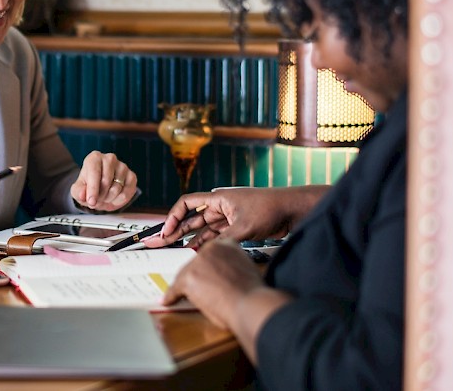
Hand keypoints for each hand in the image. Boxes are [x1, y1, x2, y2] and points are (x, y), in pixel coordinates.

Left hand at [69, 151, 137, 210]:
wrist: (100, 189)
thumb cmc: (88, 186)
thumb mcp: (78, 190)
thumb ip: (78, 192)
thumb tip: (82, 195)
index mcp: (94, 158)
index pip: (94, 172)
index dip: (92, 189)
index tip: (91, 202)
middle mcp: (109, 159)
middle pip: (106, 181)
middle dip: (100, 196)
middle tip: (96, 202)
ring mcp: (122, 166)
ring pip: (117, 188)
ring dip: (109, 199)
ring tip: (104, 199)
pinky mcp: (132, 175)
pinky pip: (128, 191)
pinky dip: (120, 200)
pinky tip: (113, 199)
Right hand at [143, 186, 326, 248]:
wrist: (292, 210)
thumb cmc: (270, 209)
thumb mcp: (244, 227)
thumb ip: (223, 240)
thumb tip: (206, 253)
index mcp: (218, 199)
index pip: (187, 203)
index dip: (173, 217)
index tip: (166, 232)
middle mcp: (220, 206)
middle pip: (191, 218)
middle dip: (175, 230)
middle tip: (159, 242)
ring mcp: (228, 217)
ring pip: (202, 228)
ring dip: (189, 238)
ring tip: (174, 250)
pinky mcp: (236, 226)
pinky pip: (214, 235)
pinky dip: (205, 243)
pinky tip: (196, 251)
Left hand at [160, 238, 292, 363]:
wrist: (250, 304)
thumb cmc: (252, 294)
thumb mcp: (245, 270)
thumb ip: (232, 267)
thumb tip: (221, 276)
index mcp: (227, 244)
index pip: (208, 255)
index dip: (205, 268)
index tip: (204, 276)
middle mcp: (211, 248)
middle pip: (194, 263)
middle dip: (195, 278)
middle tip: (197, 290)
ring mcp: (198, 262)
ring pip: (184, 275)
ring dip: (184, 287)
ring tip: (184, 297)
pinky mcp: (189, 277)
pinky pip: (175, 288)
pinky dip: (171, 296)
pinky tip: (169, 300)